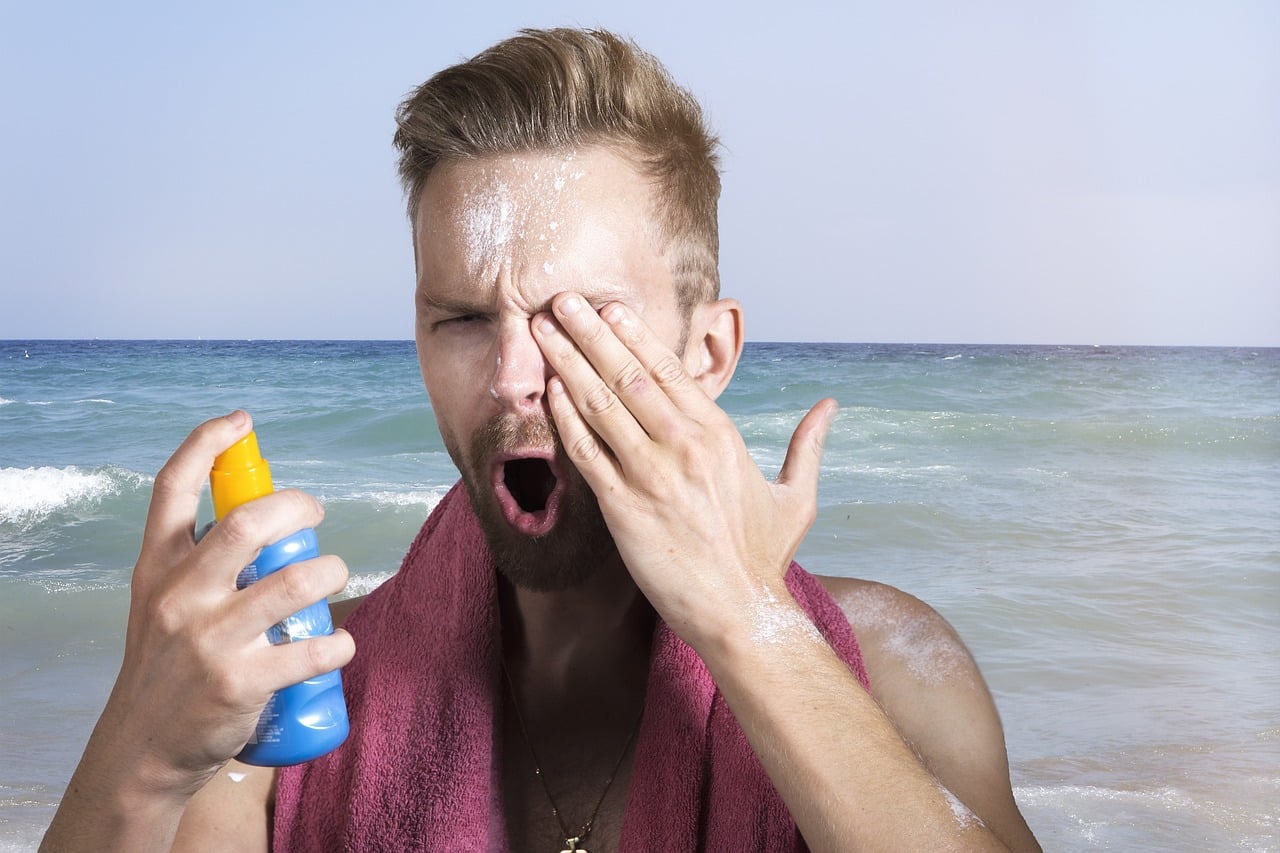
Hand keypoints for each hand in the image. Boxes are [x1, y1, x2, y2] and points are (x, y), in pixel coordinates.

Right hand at [97, 411, 353, 795]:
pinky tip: (340, 644)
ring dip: (331, 571)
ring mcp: (210, 639)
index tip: (240, 421)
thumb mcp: (158, 602)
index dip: (206, 444)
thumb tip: (262, 519)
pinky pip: (312, 649)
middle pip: (247, 523)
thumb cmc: (165, 666)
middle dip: (298, 506)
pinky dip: (340, 644)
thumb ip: (196, 562)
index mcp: (157, 568)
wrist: (143, 749)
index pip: (172, 489)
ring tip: (333, 576)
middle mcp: (179, 596)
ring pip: (295, 581)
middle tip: (314, 514)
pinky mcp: (241, 681)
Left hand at [531, 293, 835, 646]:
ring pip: (600, 404)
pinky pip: (585, 452)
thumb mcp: (797, 496)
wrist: (740, 613)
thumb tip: (830, 406)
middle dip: (591, 333)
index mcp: (720, 436)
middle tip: (564, 298)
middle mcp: (683, 447)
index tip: (610, 308)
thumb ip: (808, 444)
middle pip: (628, 375)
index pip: (670, 370)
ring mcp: (650, 476)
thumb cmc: (764, 559)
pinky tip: (548, 389)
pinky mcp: (623, 509)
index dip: (635, 335)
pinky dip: (564, 417)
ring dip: (568, 362)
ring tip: (544, 329)